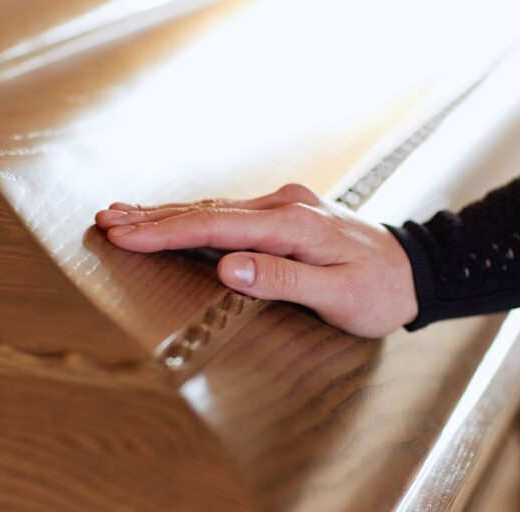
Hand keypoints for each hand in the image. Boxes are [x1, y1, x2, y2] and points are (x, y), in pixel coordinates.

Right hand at [94, 184, 417, 337]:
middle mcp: (285, 207)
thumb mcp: (337, 296)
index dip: (165, 232)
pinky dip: (193, 216)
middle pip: (206, 211)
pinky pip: (228, 213)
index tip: (125, 235)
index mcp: (293, 226)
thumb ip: (281, 280)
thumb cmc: (378, 291)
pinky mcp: (285, 214)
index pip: (215, 228)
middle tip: (105, 219)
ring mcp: (284, 207)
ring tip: (123, 214)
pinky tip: (172, 218)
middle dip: (152, 217)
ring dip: (166, 213)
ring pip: (213, 209)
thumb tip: (226, 267)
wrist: (415, 270)